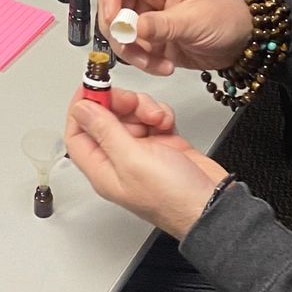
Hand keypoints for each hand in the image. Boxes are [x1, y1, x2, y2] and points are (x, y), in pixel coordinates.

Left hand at [66, 87, 228, 239]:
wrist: (213, 205)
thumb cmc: (173, 198)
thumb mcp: (132, 160)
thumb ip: (105, 131)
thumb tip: (81, 110)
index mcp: (103, 168)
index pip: (78, 132)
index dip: (82, 108)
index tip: (93, 87)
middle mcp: (119, 159)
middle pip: (105, 118)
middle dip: (119, 103)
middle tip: (132, 101)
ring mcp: (141, 151)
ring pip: (130, 114)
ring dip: (143, 108)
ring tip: (157, 118)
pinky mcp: (162, 144)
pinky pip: (152, 117)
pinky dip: (159, 114)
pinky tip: (167, 123)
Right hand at [99, 0, 252, 75]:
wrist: (241, 43)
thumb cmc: (225, 18)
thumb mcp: (195, 20)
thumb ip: (163, 24)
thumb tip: (134, 27)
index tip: (113, 19)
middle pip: (114, 6)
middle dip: (119, 31)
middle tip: (132, 48)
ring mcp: (147, 18)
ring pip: (120, 33)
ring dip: (132, 52)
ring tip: (155, 64)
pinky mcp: (150, 40)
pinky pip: (133, 51)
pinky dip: (143, 62)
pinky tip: (164, 66)